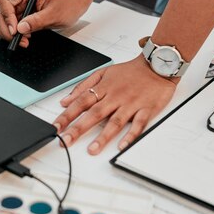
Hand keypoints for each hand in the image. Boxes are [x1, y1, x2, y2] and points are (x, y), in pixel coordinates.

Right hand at [0, 0, 89, 47]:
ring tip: (24, 39)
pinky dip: (15, 35)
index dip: (6, 15)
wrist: (75, 4)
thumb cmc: (68, 3)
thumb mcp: (55, 14)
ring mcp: (20, 9)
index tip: (15, 29)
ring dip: (9, 33)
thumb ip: (37, 21)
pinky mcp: (22, 18)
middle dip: (6, 28)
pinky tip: (26, 38)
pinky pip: (10, 27)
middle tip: (18, 39)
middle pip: (0, 12)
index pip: (4, 0)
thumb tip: (21, 28)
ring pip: (2, 20)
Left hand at [53, 55, 177, 154]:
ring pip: (115, 122)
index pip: (81, 102)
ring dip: (103, 137)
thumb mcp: (103, 72)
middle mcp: (115, 97)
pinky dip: (130, 135)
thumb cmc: (130, 71)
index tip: (56, 127)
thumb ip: (83, 86)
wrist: (157, 64)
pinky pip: (138, 124)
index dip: (67, 115)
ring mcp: (131, 104)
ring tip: (92, 150)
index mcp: (104, 88)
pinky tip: (122, 145)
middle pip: (94, 114)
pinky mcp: (146, 109)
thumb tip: (66, 100)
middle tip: (66, 141)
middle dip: (78, 128)